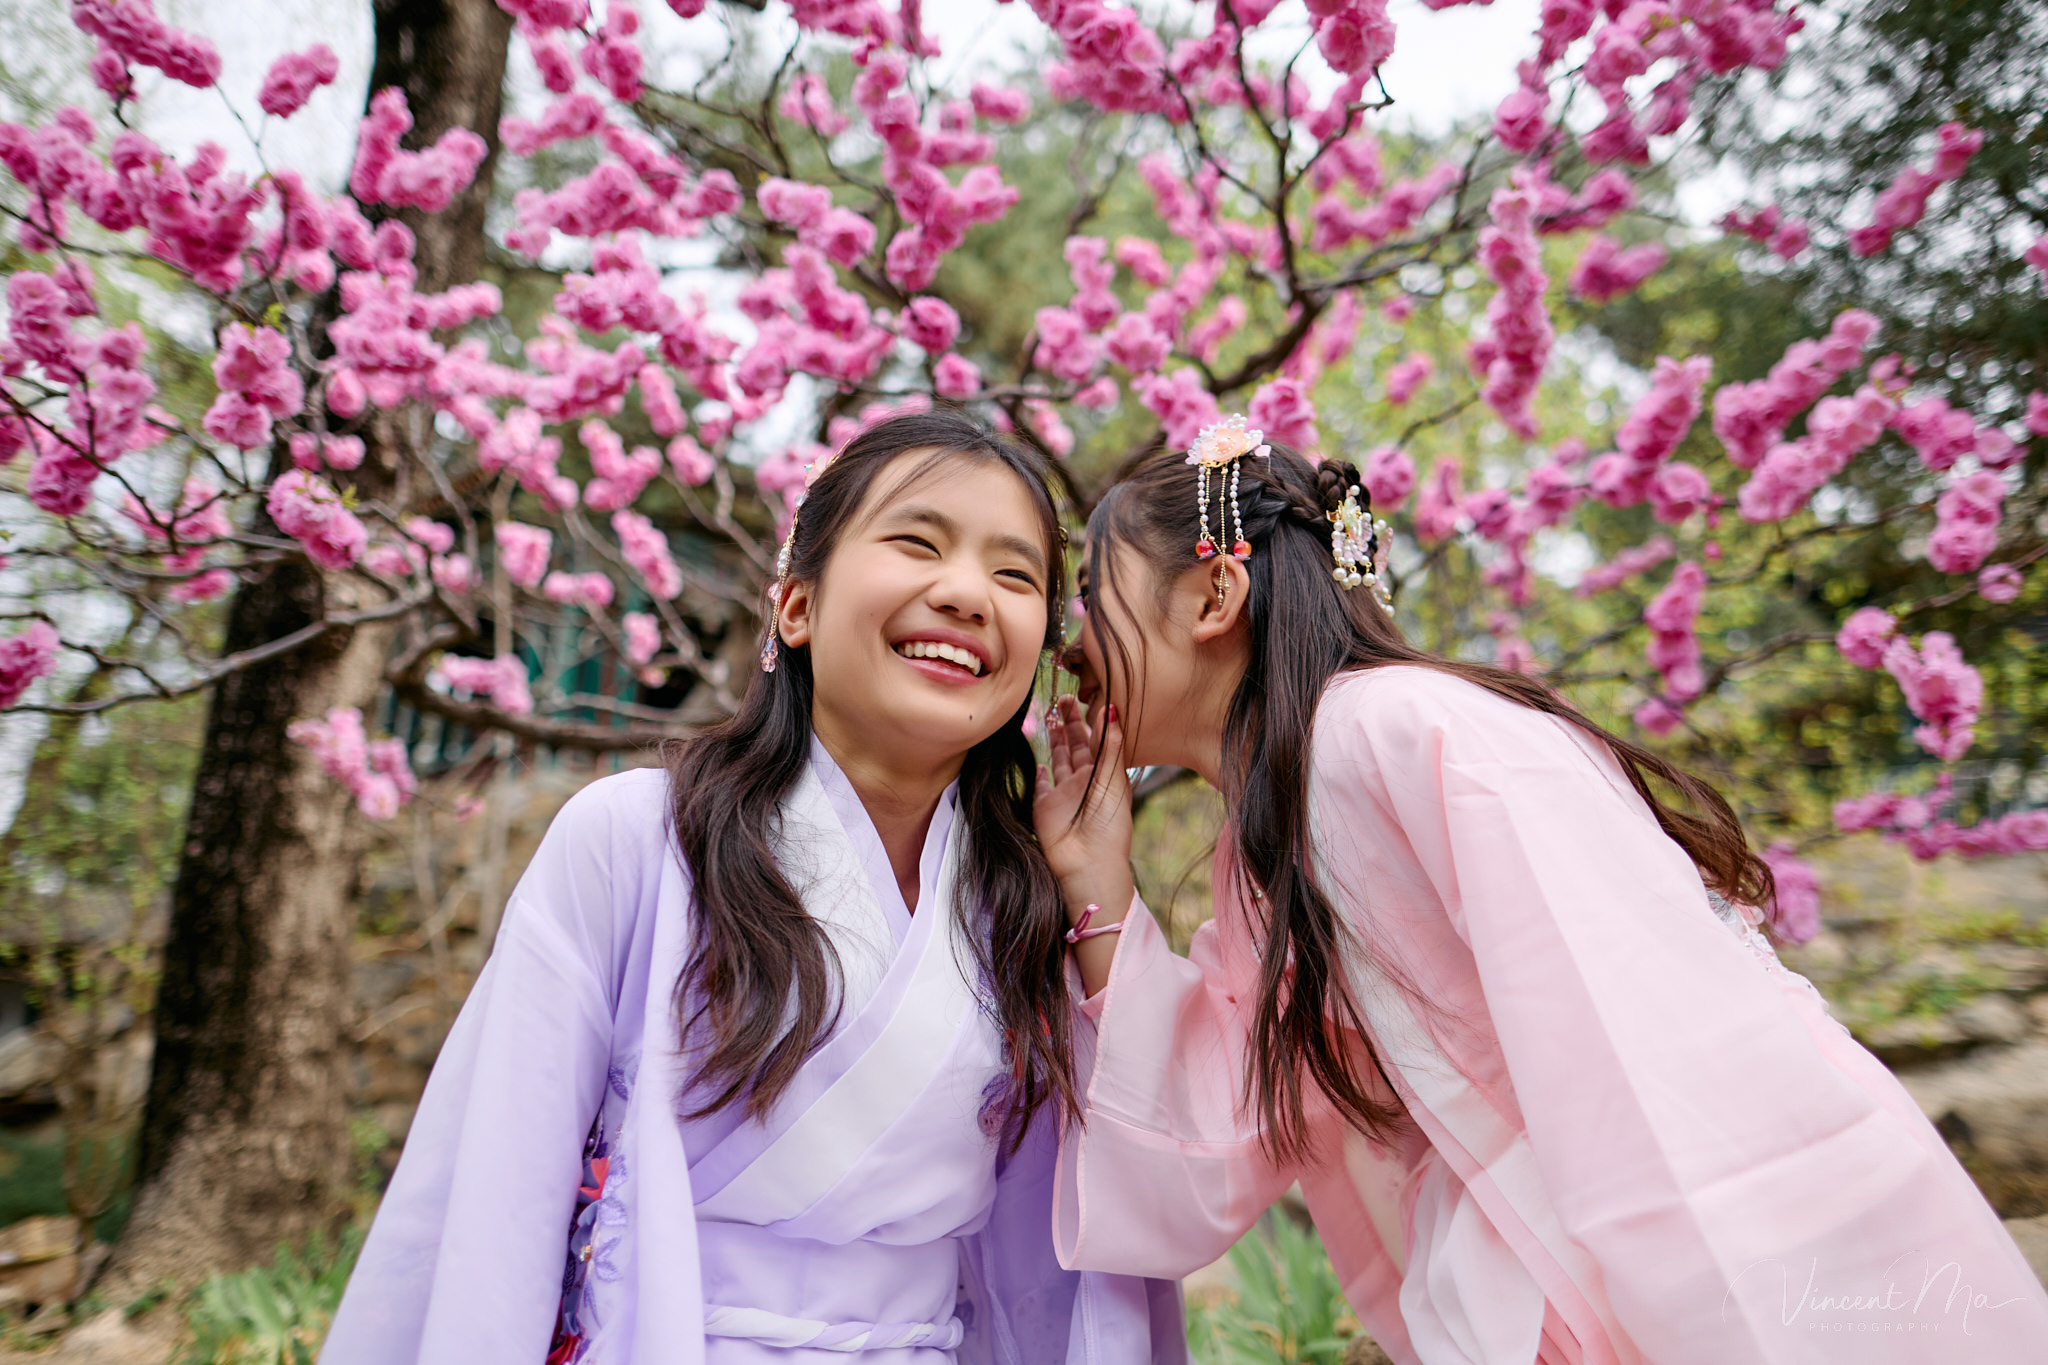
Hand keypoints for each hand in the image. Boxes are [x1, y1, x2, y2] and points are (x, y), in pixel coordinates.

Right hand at [1033, 695, 1134, 928]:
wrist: (1087, 863)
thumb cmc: (1109, 825)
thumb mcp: (1114, 781)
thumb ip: (1110, 745)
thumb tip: (1112, 708)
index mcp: (1106, 776)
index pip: (1099, 741)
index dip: (1093, 720)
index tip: (1089, 696)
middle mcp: (1085, 782)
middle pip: (1078, 745)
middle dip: (1071, 722)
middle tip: (1066, 697)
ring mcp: (1064, 794)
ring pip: (1059, 759)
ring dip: (1057, 739)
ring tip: (1053, 714)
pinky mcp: (1044, 806)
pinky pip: (1042, 785)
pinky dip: (1041, 773)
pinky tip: (1042, 762)